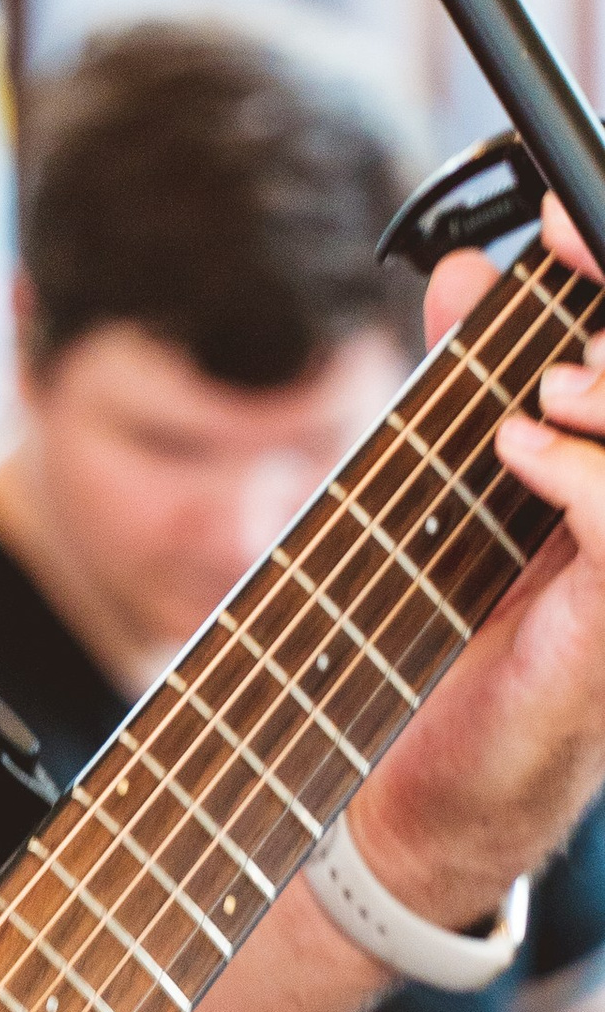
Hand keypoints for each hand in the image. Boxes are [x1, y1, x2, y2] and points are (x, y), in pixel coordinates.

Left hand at [355, 199, 604, 920]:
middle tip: (562, 267)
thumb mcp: (452, 478)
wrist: (425, 791)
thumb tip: (465, 274)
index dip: (602, 258)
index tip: (559, 220)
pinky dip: (581, 470)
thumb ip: (471, 377)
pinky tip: (518, 449)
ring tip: (541, 387)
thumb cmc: (453, 640)